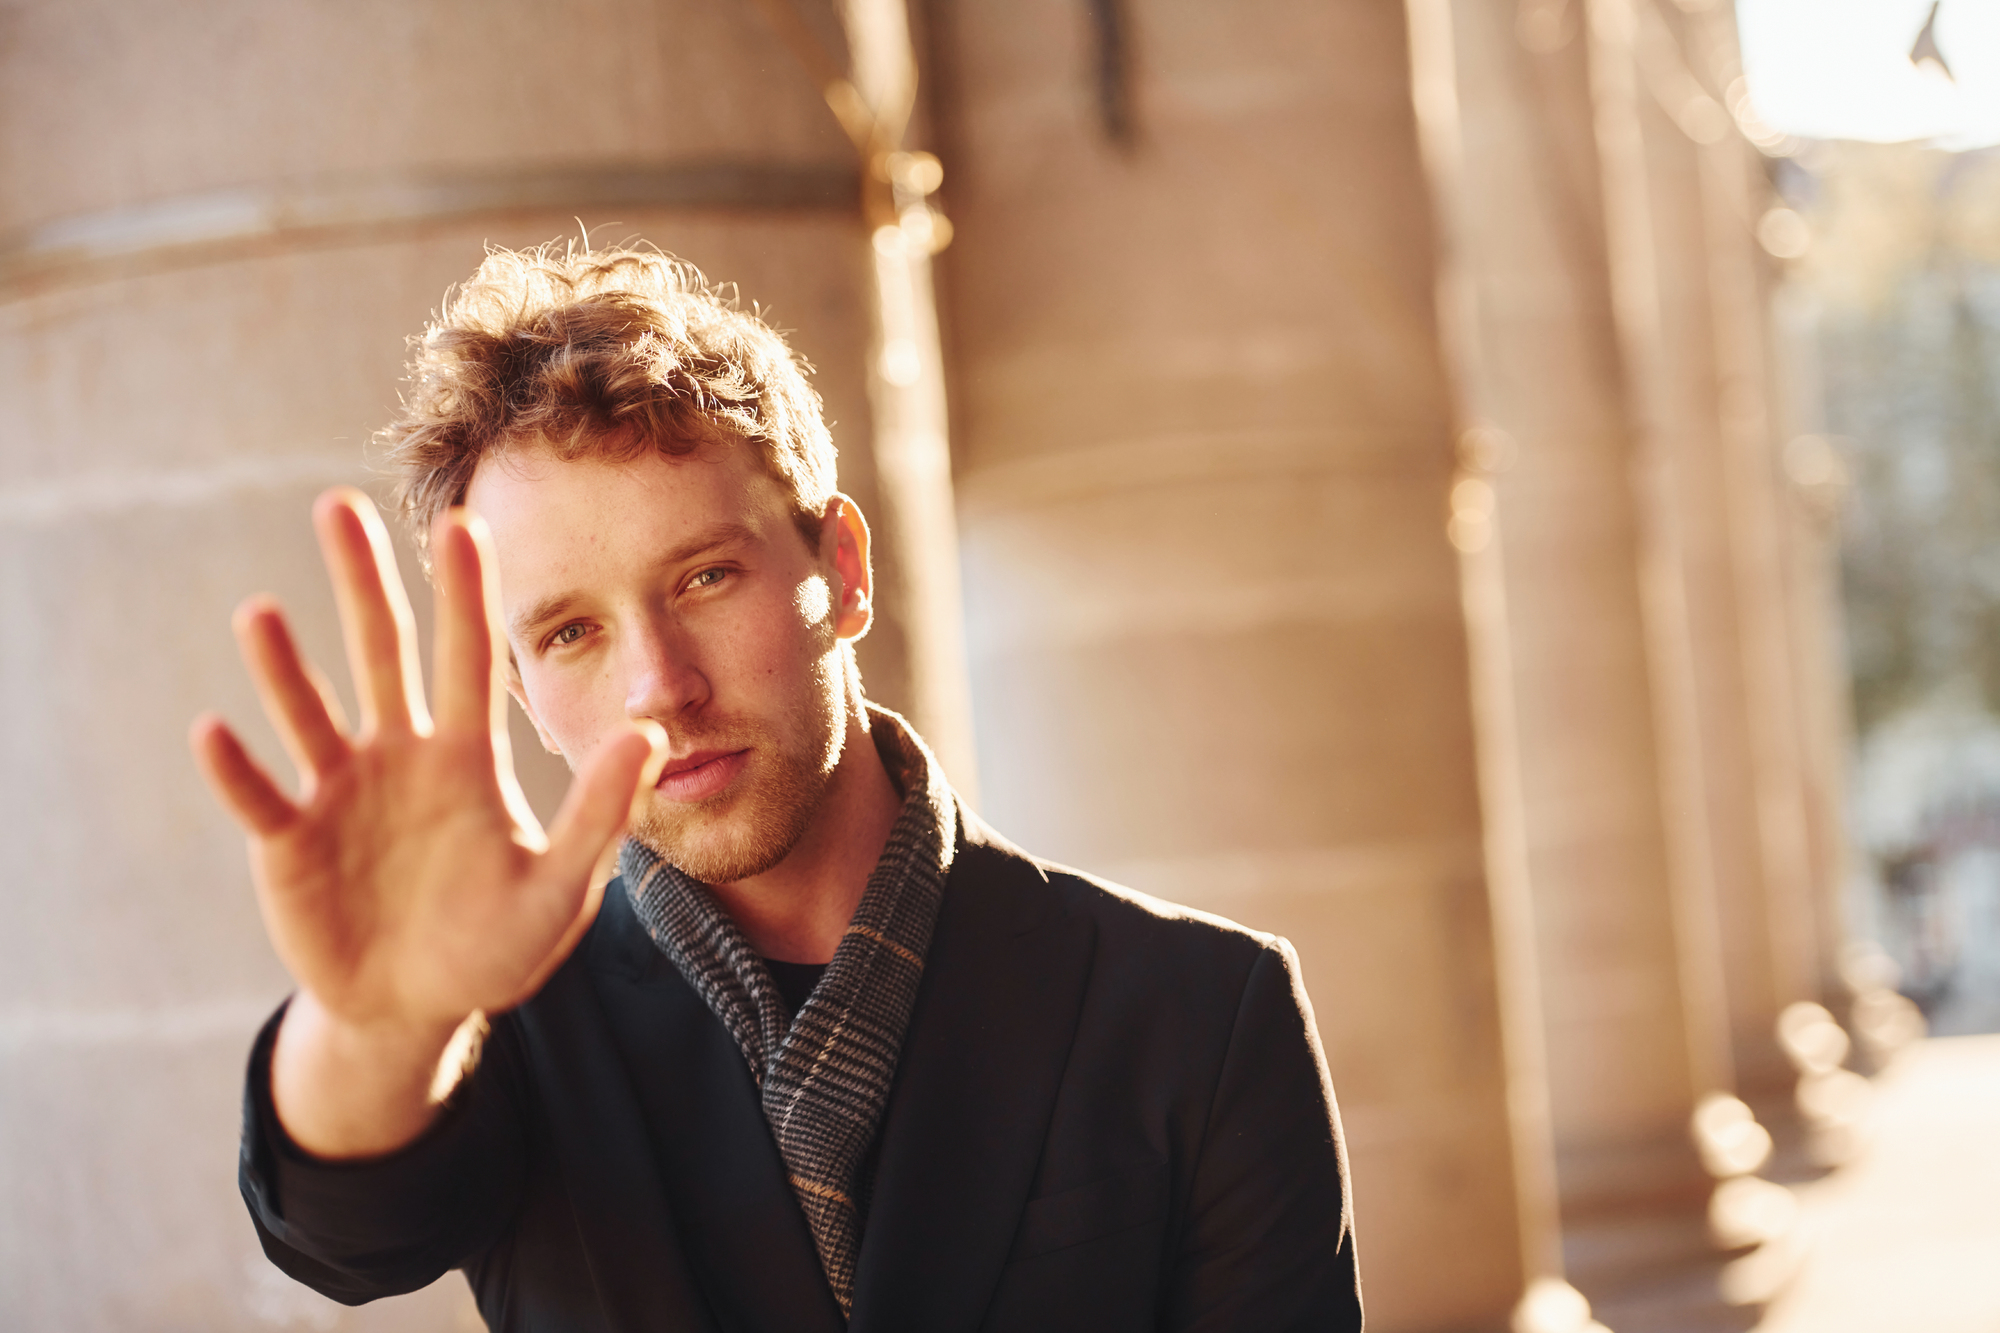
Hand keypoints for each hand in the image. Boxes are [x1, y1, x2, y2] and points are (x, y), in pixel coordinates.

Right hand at [191, 487, 664, 1154]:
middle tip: (338, 503)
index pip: (470, 658)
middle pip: (382, 652)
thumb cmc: (494, 944)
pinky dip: (237, 769)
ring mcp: (338, 793)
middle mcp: (399, 756)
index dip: (466, 593)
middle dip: (363, 582)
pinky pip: (259, 796)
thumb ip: (600, 813)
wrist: (417, 1008)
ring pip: (308, 711)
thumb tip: (649, 735)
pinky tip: (215, 732)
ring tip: (263, 613)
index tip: (462, 521)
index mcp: (466, 757)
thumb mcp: (559, 888)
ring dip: (284, 666)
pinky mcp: (289, 842)